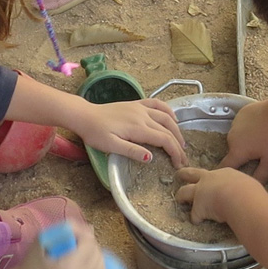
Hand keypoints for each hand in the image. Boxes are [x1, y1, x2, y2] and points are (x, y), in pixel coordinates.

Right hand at [0, 222, 106, 268]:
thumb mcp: (41, 241)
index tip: (74, 235)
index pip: (89, 245)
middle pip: (97, 256)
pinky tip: (89, 266)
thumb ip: (64, 229)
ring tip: (82, 254)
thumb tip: (89, 228)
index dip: (84, 235)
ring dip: (95, 257)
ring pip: (101, 268)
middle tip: (78, 243)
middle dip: (90, 246)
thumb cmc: (29, 267)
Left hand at [66, 99, 185, 166]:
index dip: (175, 153)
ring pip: (166, 117)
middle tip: (182, 158)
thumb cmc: (95, 133)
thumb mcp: (111, 146)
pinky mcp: (136, 104)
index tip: (178, 164)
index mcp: (138, 128)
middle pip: (168, 130)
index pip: (164, 140)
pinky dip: (168, 110)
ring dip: (177, 130)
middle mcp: (143, 116)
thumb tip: (150, 158)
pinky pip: (157, 104)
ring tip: (181, 143)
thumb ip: (131, 151)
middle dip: (178, 145)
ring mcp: (140, 108)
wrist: (85, 116)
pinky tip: (173, 118)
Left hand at [175, 167, 261, 223]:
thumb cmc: (250, 192)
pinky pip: (194, 215)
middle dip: (184, 173)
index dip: (211, 178)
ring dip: (181, 195)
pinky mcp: (198, 208)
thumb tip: (250, 194)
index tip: (209, 180)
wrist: (241, 199)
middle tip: (178, 174)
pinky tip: (197, 222)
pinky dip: (195, 219)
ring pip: (184, 191)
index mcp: (224, 173)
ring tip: (178, 198)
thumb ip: (244, 188)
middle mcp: (209, 179)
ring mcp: (200, 192)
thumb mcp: (249, 185)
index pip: (214, 174)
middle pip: (192, 174)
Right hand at [219, 99, 267, 182]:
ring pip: (236, 138)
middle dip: (242, 155)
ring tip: (261, 138)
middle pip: (233, 151)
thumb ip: (260, 176)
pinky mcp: (240, 114)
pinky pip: (240, 125)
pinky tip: (260, 126)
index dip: (226, 173)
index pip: (225, 166)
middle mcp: (231, 138)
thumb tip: (253, 185)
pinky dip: (247, 128)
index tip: (228, 177)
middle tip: (258, 154)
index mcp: (237, 151)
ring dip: (244, 141)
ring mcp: (234, 124)